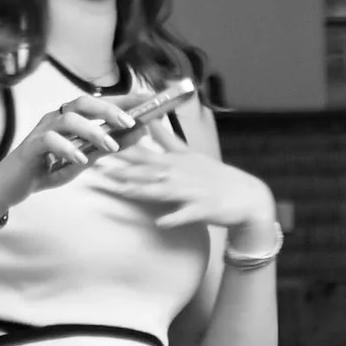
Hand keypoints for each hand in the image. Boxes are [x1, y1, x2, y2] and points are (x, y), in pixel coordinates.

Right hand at [0, 90, 148, 216]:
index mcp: (71, 118)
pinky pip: (50, 140)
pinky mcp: (31, 146)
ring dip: (93, 130)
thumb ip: (109, 145)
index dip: (124, 99)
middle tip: (131, 122)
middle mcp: (56, 117)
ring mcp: (43, 130)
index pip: (100, 102)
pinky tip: (81, 159)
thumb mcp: (85, 158)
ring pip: (68, 118)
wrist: (11, 185)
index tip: (149, 99)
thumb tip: (140, 132)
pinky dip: (68, 148)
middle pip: (83, 102)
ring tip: (110, 147)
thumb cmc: (47, 168)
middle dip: (109, 110)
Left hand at [91, 142, 278, 248]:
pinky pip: (186, 214)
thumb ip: (168, 140)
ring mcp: (191, 192)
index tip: (99, 148)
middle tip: (98, 168)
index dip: (120, 151)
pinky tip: (161, 222)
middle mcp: (180, 174)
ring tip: (122, 190)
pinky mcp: (202, 209)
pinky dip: (174, 217)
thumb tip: (151, 123)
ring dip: (141, 190)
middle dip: (121, 170)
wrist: (247, 196)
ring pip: (162, 190)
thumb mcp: (191, 154)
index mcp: (175, 161)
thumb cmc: (216, 176)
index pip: (143, 155)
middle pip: (146, 172)